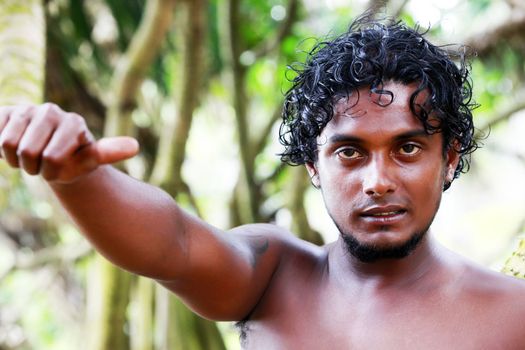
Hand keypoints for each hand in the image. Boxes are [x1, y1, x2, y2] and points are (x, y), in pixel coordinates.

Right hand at [0, 103, 138, 182]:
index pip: (51, 158)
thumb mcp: (90, 160)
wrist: (49, 155)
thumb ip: (108, 152)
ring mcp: (26, 109)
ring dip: (15, 160)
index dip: (51, 172)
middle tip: (42, 163)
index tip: (59, 166)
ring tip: (30, 155)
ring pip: (8, 144)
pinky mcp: (6, 112)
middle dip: (33, 167)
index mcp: (74, 122)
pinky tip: (10, 144)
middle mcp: (51, 111)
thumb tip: (136, 146)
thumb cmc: (71, 161)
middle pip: (28, 152)